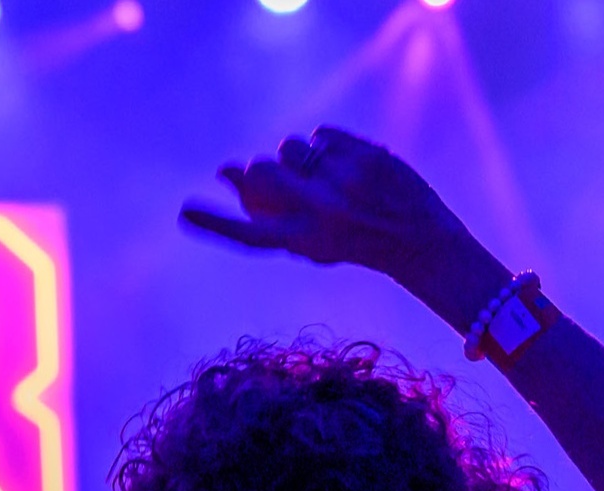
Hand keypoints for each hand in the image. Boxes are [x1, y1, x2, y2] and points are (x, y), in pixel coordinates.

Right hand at [181, 127, 473, 282]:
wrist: (418, 239)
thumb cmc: (354, 243)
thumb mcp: (312, 243)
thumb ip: (269, 214)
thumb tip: (228, 171)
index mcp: (304, 242)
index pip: (249, 234)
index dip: (214, 225)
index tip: (185, 212)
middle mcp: (320, 212)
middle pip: (260, 172)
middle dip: (257, 168)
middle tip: (270, 175)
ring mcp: (343, 181)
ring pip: (289, 146)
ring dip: (296, 155)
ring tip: (322, 174)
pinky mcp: (363, 155)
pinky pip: (321, 133)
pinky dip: (327, 145)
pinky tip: (347, 165)